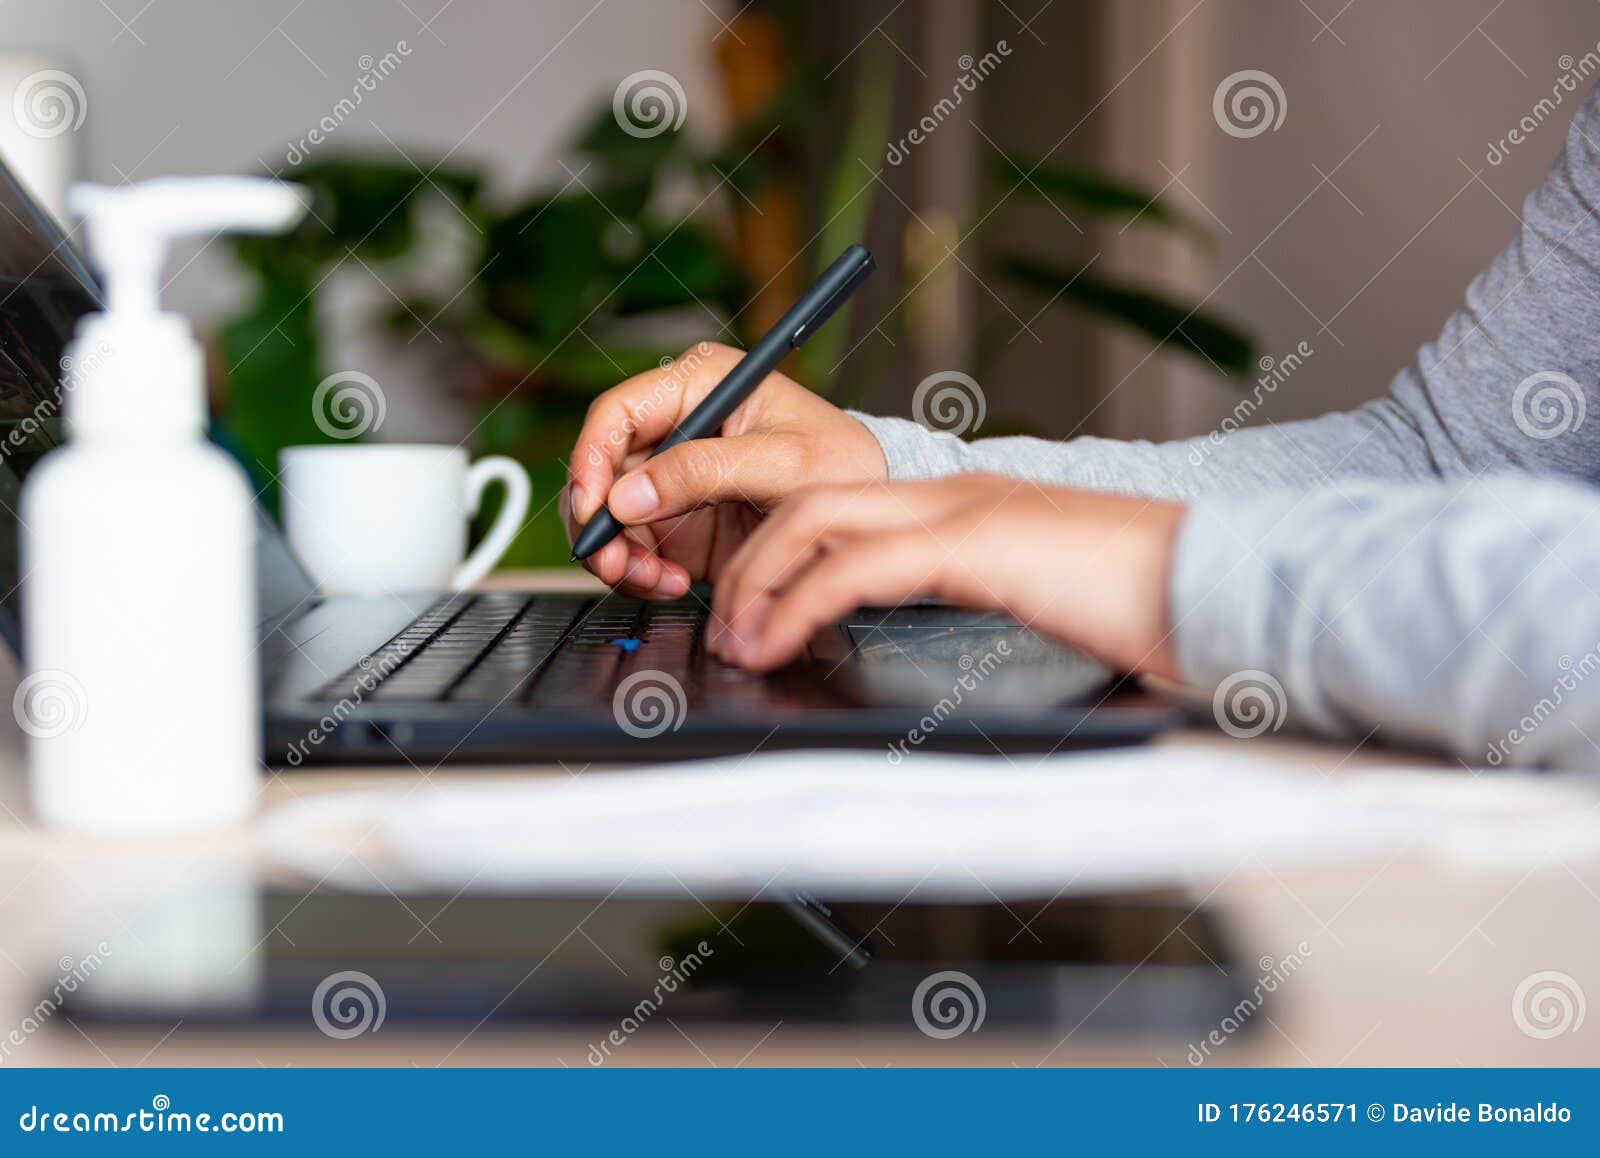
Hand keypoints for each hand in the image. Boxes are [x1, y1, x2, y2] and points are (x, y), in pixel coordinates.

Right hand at [563, 341, 887, 596]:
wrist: (865, 511)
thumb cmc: (840, 463)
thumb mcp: (782, 463)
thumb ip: (704, 472)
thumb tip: (627, 497)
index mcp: (698, 384)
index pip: (617, 412)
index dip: (590, 458)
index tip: (593, 508)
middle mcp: (675, 427)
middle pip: (599, 469)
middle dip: (600, 522)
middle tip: (617, 564)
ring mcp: (671, 476)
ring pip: (608, 515)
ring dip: (618, 555)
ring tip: (654, 580)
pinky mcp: (675, 519)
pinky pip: (632, 548)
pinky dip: (640, 573)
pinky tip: (673, 582)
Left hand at [707, 473, 1186, 677]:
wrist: (1228, 584)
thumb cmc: (1152, 608)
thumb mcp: (1043, 608)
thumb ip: (980, 614)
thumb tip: (921, 661)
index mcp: (971, 508)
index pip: (847, 507)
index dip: (784, 553)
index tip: (754, 611)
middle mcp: (959, 495)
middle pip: (811, 501)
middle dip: (752, 563)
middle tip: (724, 627)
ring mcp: (969, 508)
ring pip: (818, 517)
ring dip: (760, 580)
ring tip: (736, 641)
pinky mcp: (981, 542)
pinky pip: (858, 565)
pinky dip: (800, 603)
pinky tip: (778, 641)